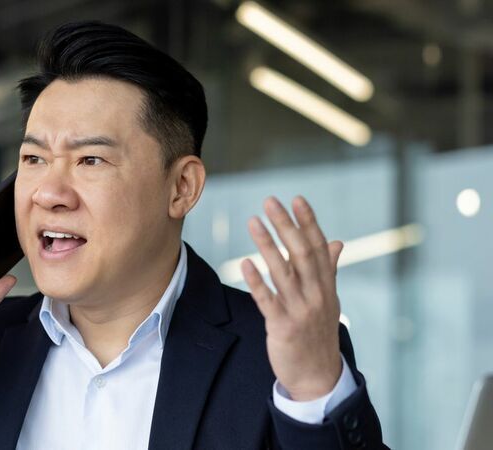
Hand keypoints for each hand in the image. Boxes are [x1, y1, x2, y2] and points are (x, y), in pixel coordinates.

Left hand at [240, 196, 343, 400]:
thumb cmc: (319, 332)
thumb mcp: (328, 299)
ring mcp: (300, 310)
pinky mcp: (283, 327)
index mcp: (326, 285)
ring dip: (267, 245)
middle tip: (270, 201)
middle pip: (300, 253)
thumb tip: (337, 241)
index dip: (307, 222)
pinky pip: (268, 300)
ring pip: (282, 272)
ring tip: (253, 222)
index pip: (317, 246)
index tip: (296, 198)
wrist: (318, 375)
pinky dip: (257, 281)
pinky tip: (244, 263)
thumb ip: (328, 268)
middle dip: (285, 225)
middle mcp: (316, 294)